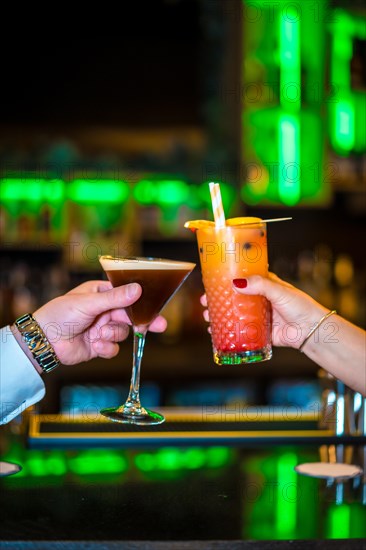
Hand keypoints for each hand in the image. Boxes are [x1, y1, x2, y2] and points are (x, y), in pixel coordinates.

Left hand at [32, 280, 166, 364]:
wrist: (44, 342)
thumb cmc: (60, 314)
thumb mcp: (89, 303)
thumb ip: (115, 298)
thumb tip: (138, 289)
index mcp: (100, 294)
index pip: (126, 295)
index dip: (141, 301)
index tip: (155, 306)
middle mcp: (103, 310)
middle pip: (130, 316)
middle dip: (142, 322)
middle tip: (159, 326)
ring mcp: (102, 328)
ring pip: (122, 333)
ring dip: (112, 335)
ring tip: (98, 335)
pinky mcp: (99, 345)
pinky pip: (113, 348)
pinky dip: (106, 348)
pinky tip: (94, 345)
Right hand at [201, 273, 327, 348]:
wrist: (311, 331)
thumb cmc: (300, 306)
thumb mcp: (279, 290)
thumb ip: (259, 285)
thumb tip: (237, 283)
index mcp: (265, 286)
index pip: (242, 279)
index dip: (226, 280)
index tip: (211, 282)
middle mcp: (259, 300)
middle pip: (234, 299)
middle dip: (217, 301)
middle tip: (204, 302)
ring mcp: (258, 317)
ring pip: (234, 315)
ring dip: (220, 316)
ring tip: (207, 317)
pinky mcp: (259, 333)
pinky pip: (240, 332)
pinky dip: (228, 332)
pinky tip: (217, 333)